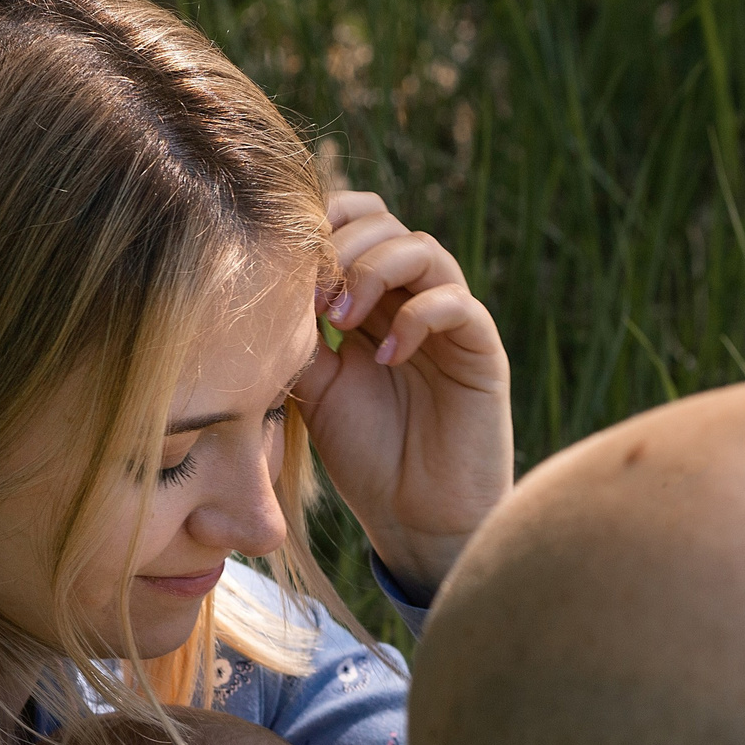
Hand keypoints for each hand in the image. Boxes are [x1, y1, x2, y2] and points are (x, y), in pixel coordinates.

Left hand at [293, 191, 513, 598]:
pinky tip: (386, 357)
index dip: (320, 226)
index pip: (352, 225)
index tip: (285, 265)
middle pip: (384, 221)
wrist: (416, 523)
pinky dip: (416, 316)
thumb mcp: (314, 389)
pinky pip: (455, 303)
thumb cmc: (367, 459)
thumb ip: (296, 335)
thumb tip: (262, 290)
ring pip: (422, 248)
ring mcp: (449, 323)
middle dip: (341, 244)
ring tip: (343, 319)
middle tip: (314, 296)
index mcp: (372, 302)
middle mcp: (412, 300)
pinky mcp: (481, 352)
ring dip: (374, 270)